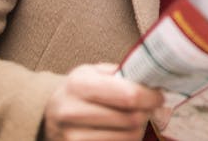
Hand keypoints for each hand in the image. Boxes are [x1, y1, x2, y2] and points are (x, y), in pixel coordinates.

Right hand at [42, 63, 164, 139]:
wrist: (49, 114)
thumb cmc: (78, 90)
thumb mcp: (92, 72)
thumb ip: (121, 73)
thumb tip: (153, 79)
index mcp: (79, 85)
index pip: (128, 96)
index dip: (151, 97)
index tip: (159, 95)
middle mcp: (73, 113)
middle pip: (131, 119)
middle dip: (147, 112)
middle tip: (150, 107)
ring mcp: (74, 137)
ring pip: (128, 137)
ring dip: (140, 128)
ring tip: (135, 117)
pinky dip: (127, 139)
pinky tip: (123, 129)